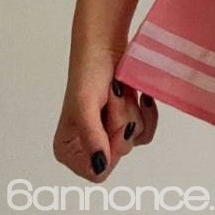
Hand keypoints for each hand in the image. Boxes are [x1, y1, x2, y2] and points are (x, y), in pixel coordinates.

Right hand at [53, 40, 157, 181]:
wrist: (108, 43)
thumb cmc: (89, 70)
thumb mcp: (85, 105)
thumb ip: (92, 137)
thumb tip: (100, 164)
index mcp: (67, 149)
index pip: (97, 171)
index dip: (109, 147)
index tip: (106, 121)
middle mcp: (88, 145)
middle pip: (119, 152)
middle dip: (120, 121)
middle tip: (111, 97)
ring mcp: (109, 133)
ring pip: (135, 139)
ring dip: (131, 110)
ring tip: (118, 91)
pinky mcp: (126, 121)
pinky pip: (147, 129)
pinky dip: (146, 110)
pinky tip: (139, 95)